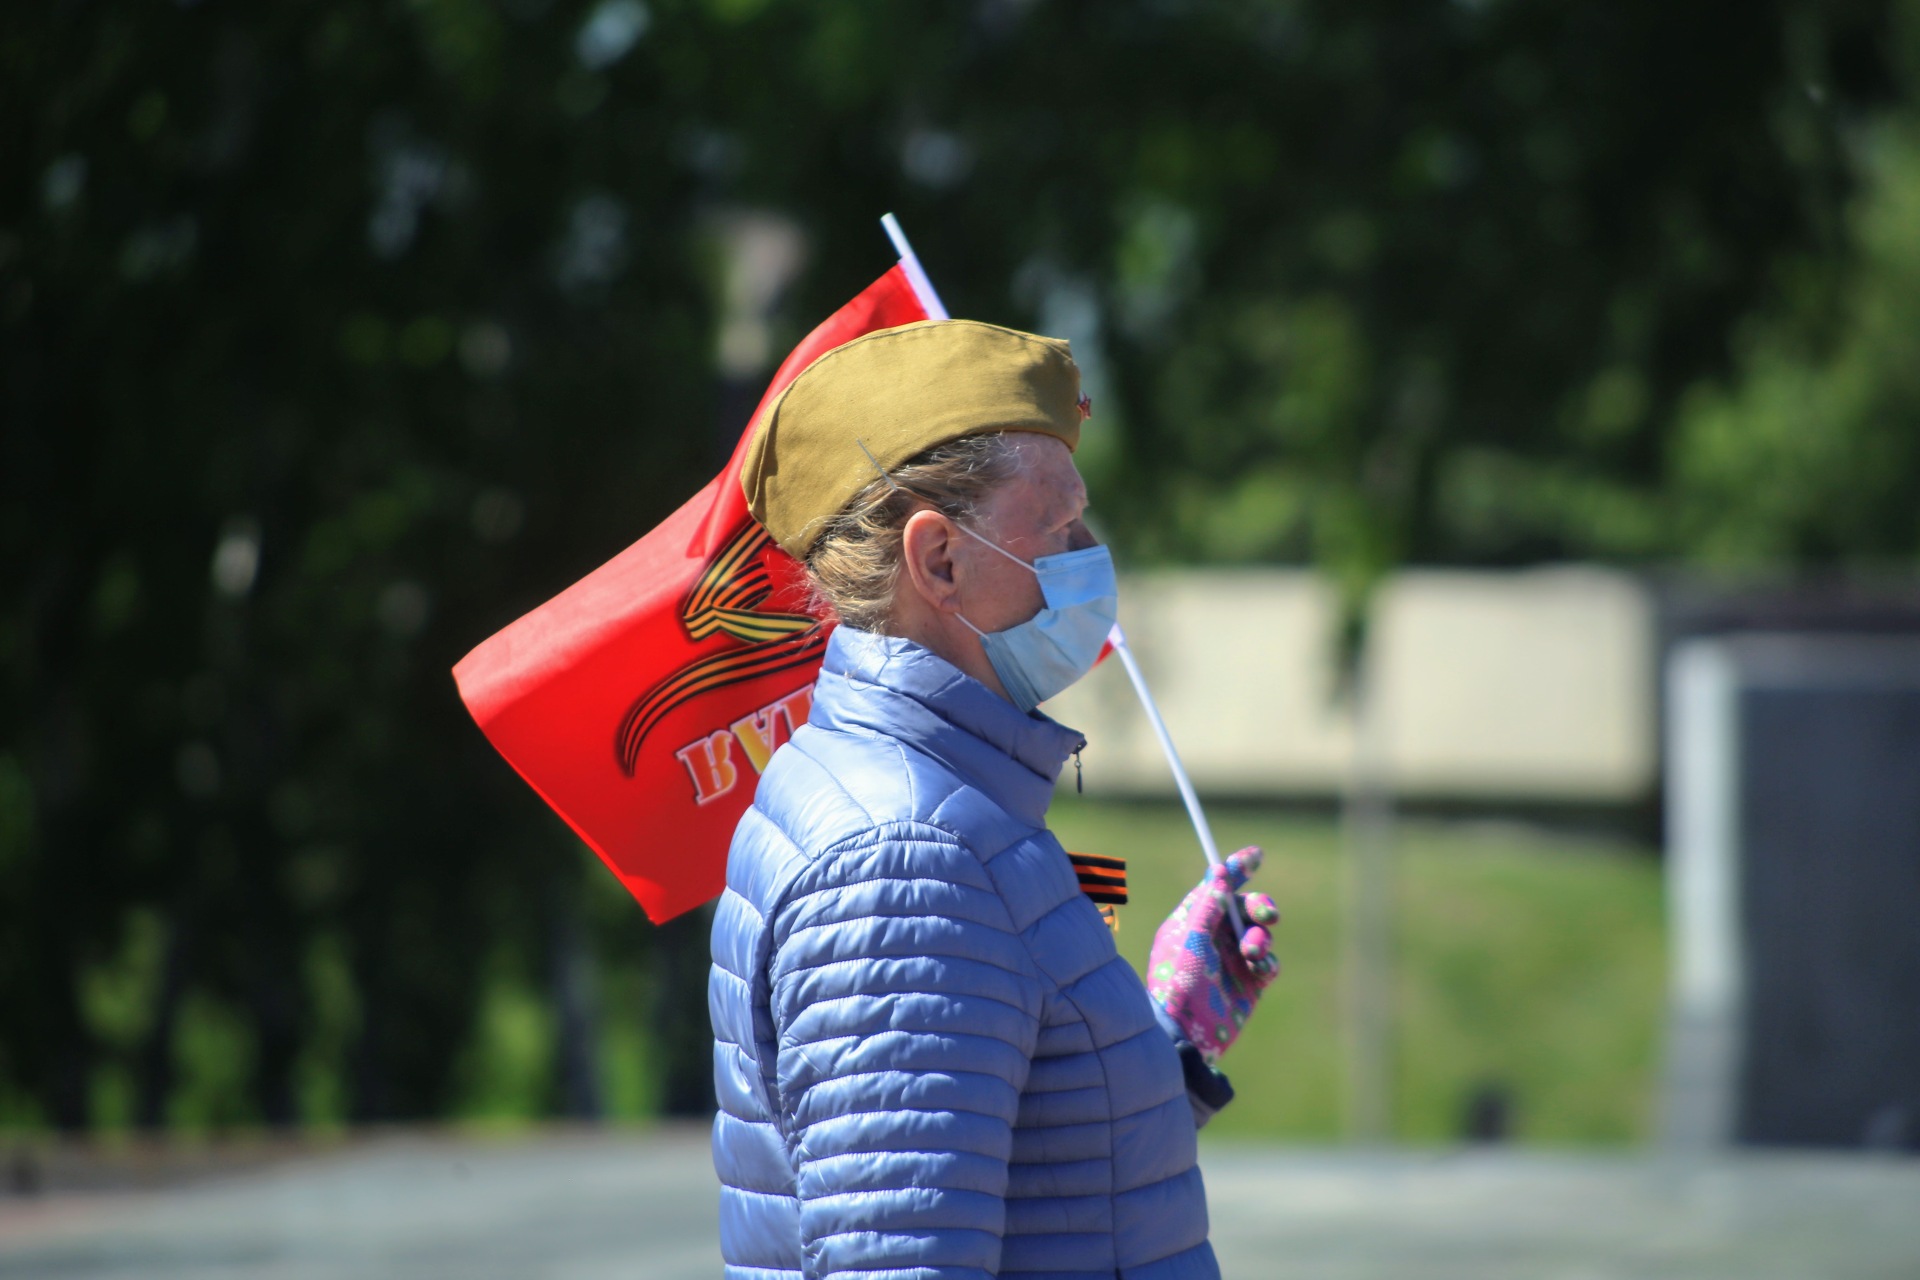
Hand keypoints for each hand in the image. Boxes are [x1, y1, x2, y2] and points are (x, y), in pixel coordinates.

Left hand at [1146, 846, 1280, 1064]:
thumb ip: (1207, 905)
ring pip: (1260, 932)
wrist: (1187, 1034)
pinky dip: (1268, 961)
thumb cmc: (1179, 983)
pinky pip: (1269, 961)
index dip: (1236, 869)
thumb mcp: (1190, 939)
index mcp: (1193, 921)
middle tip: (1267, 915)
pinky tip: (1260, 970)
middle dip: (1259, 906)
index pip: (1217, 887)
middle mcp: (1214, 936)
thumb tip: (1219, 871)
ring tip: (1252, 953)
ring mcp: (1233, 959)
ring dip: (1261, 937)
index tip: (1257, 854)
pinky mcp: (1250, 982)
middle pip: (1245, 907)